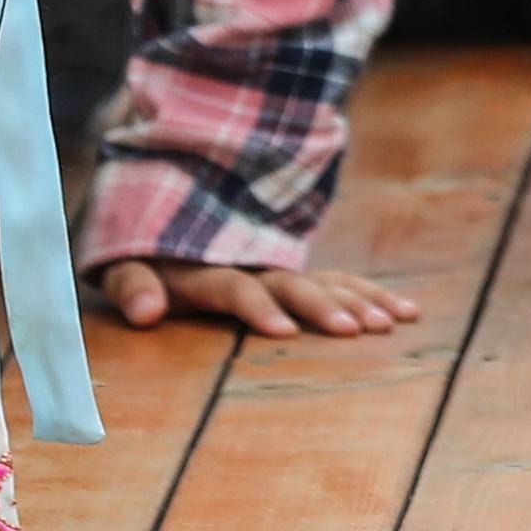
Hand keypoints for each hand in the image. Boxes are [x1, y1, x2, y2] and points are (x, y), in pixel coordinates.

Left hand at [90, 258, 424, 338]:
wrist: (166, 199)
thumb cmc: (139, 251)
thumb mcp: (124, 266)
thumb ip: (134, 286)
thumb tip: (145, 315)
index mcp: (208, 266)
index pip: (234, 286)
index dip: (256, 306)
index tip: (282, 331)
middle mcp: (253, 262)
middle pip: (292, 283)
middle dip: (322, 306)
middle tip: (355, 331)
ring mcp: (279, 264)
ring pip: (327, 280)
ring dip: (360, 300)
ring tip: (392, 323)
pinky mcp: (296, 274)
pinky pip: (341, 282)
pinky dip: (372, 294)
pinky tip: (406, 312)